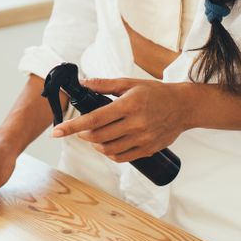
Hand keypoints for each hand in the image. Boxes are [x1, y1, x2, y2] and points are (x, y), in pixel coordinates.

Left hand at [50, 78, 190, 162]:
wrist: (183, 107)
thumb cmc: (156, 93)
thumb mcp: (130, 83)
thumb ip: (105, 85)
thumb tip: (83, 83)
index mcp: (128, 105)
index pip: (94, 118)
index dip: (72, 126)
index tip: (56, 131)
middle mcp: (135, 124)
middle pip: (98, 136)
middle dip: (83, 134)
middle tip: (80, 129)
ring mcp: (142, 139)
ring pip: (108, 149)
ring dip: (95, 144)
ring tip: (94, 136)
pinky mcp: (147, 150)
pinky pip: (121, 157)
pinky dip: (109, 153)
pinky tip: (108, 145)